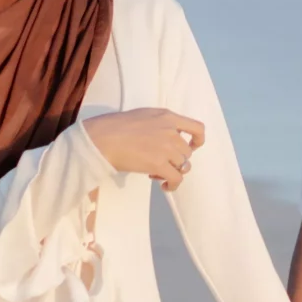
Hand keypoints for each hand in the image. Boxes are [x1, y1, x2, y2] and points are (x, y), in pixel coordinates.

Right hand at [80, 108, 203, 190]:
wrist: (103, 139)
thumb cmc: (115, 127)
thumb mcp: (144, 115)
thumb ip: (160, 124)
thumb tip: (166, 138)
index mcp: (168, 117)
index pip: (197, 128)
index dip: (198, 140)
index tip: (193, 147)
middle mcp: (171, 131)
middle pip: (187, 152)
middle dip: (177, 160)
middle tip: (161, 164)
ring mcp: (166, 148)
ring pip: (183, 166)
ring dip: (173, 172)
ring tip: (157, 174)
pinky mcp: (159, 164)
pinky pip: (176, 179)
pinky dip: (172, 185)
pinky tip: (163, 186)